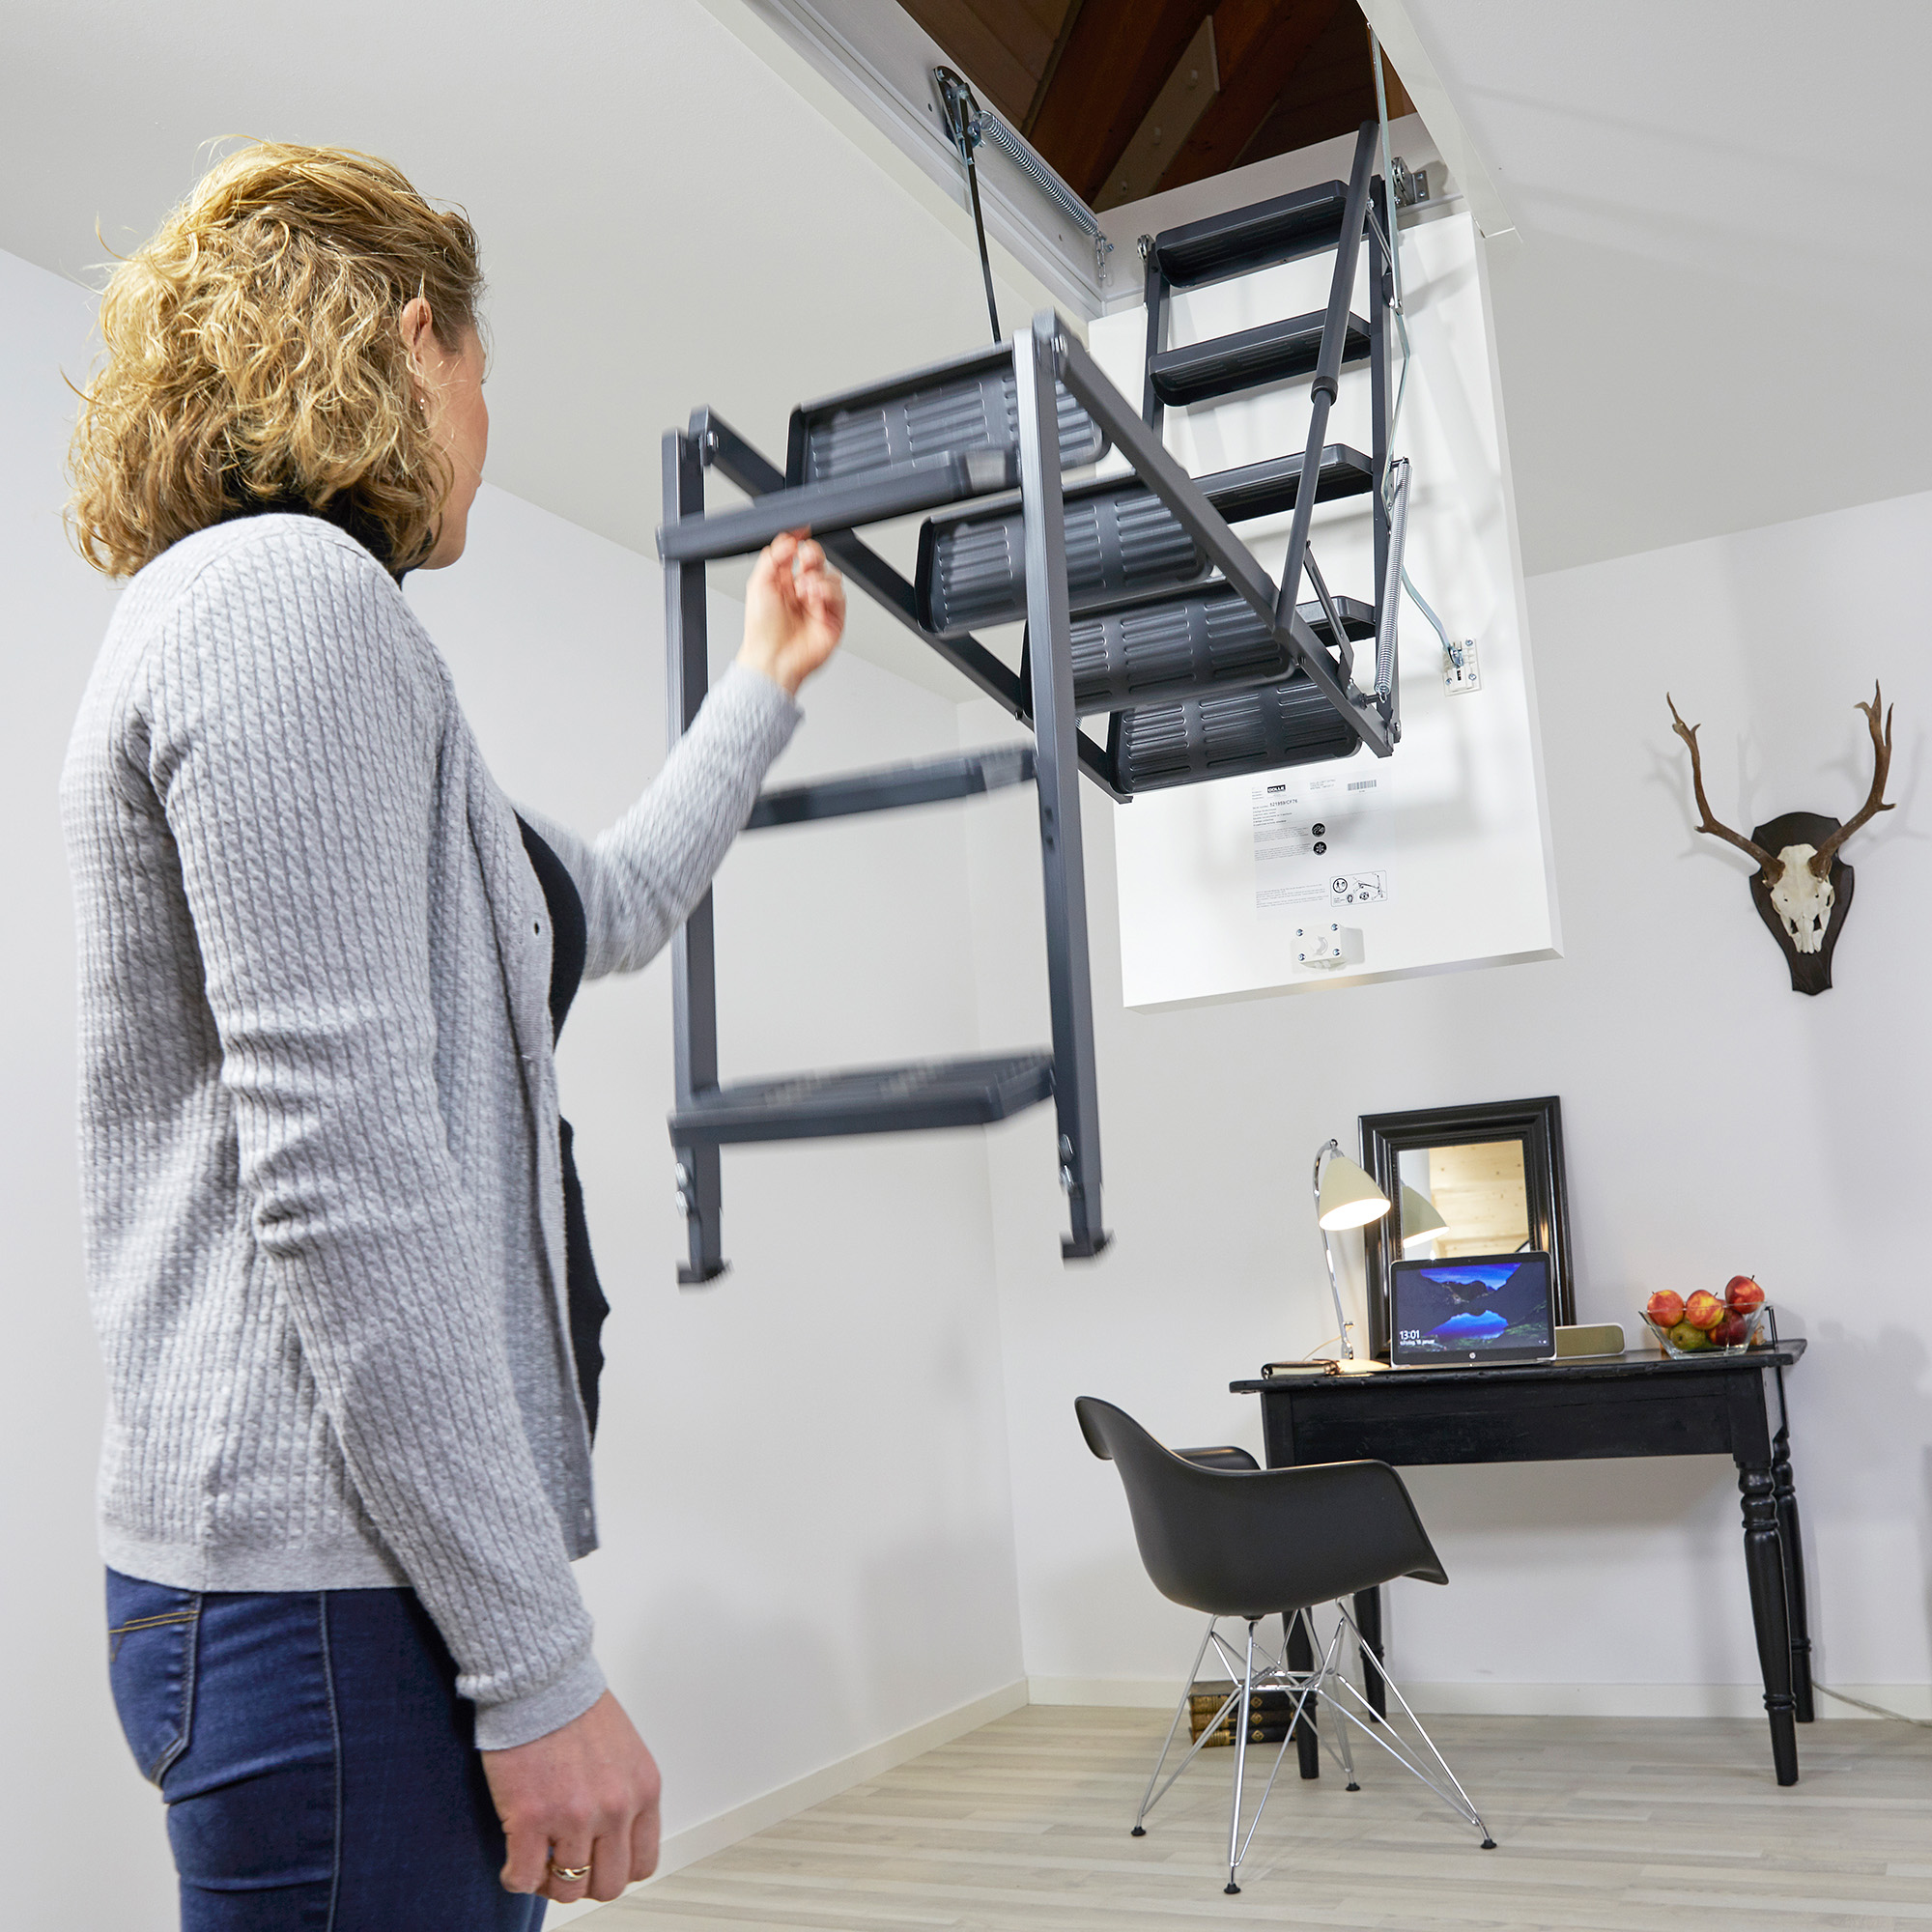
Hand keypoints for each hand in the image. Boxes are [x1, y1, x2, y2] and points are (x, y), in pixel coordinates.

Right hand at [483, 1691, 661, 1903]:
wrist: (540, 1679)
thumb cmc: (575, 1705)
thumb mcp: (624, 1750)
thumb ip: (624, 1793)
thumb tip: (610, 1835)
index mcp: (643, 1790)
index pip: (643, 1863)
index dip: (614, 1870)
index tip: (595, 1863)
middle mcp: (616, 1809)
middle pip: (608, 1884)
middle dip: (583, 1881)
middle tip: (562, 1865)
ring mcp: (574, 1817)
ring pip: (567, 1888)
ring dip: (548, 1881)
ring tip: (536, 1860)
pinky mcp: (531, 1819)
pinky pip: (524, 1879)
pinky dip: (516, 1878)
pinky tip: (512, 1860)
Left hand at [737, 531, 844, 695]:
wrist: (773, 658)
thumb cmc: (762, 630)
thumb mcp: (758, 584)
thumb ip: (772, 557)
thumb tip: (789, 540)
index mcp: (783, 582)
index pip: (796, 554)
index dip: (799, 541)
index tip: (801, 532)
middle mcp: (803, 592)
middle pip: (817, 561)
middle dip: (813, 555)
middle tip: (805, 559)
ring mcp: (819, 605)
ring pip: (832, 576)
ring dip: (818, 578)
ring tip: (805, 591)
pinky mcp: (834, 618)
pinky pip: (840, 595)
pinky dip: (828, 592)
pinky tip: (815, 599)